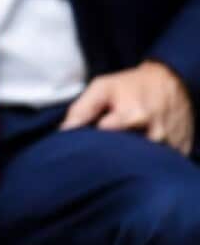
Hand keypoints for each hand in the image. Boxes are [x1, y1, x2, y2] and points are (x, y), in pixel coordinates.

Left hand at [60, 60, 194, 155]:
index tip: (88, 139)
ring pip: (141, 163)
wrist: (173, 81)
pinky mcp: (180, 150)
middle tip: (107, 142)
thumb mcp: (102, 88)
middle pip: (122, 157)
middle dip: (110, 153)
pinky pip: (160, 163)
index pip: (102, 143)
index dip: (91, 143)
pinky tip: (141, 149)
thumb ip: (81, 109)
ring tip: (124, 143)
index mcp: (132, 116)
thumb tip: (62, 132)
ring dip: (129, 159)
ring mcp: (170, 145)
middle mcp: (153, 134)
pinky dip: (148, 160)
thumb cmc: (131, 85)